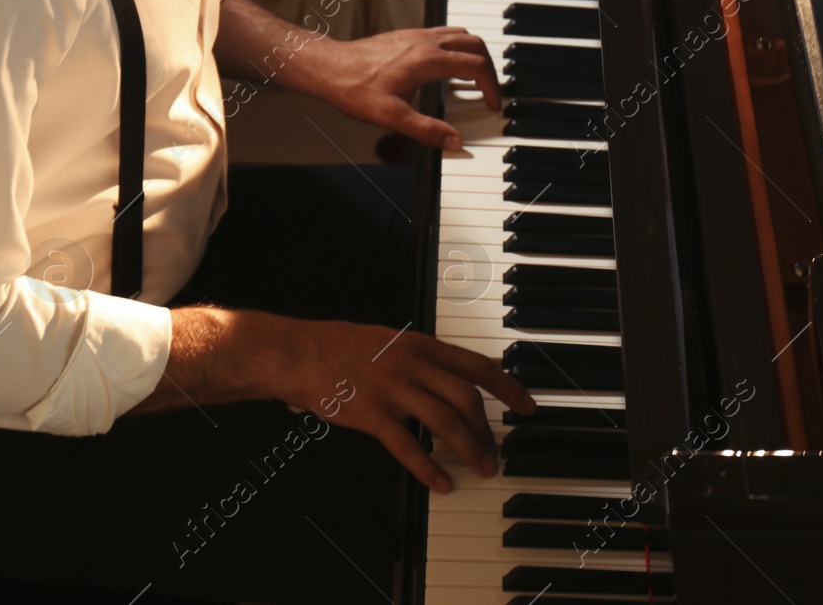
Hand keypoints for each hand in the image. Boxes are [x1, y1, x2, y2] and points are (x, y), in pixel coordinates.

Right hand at [294, 319, 534, 492]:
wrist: (296, 352)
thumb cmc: (338, 346)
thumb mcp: (389, 339)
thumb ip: (419, 357)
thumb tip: (447, 375)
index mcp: (421, 345)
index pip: (478, 366)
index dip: (508, 387)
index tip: (526, 406)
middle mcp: (413, 364)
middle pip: (467, 398)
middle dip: (488, 430)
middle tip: (497, 453)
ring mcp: (393, 389)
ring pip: (445, 421)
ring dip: (469, 449)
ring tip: (481, 470)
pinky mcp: (371, 414)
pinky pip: (407, 446)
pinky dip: (429, 468)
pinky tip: (441, 483)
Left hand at [317, 26, 499, 148]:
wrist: (329, 66)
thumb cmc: (354, 88)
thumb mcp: (391, 116)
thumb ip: (426, 130)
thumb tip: (455, 142)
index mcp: (427, 60)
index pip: (476, 66)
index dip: (491, 87)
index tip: (492, 104)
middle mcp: (426, 42)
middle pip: (475, 45)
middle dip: (490, 69)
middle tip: (489, 92)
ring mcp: (417, 36)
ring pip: (462, 35)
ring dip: (475, 55)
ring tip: (475, 79)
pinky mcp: (409, 36)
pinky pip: (445, 34)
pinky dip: (458, 48)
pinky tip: (448, 68)